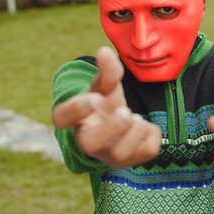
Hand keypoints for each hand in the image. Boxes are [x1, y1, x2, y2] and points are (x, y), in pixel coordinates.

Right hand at [52, 47, 161, 167]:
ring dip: (135, 129)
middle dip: (112, 126)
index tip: (94, 98)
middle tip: (124, 111)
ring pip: (121, 152)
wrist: (120, 126)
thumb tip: (104, 51)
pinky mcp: (131, 162)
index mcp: (75, 120)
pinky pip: (148, 150)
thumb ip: (107, 71)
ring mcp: (109, 156)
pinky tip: (145, 128)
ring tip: (135, 118)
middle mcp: (88, 143)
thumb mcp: (106, 86)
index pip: (60, 119)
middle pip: (90, 144)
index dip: (74, 108)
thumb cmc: (106, 104)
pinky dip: (152, 132)